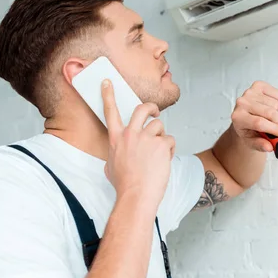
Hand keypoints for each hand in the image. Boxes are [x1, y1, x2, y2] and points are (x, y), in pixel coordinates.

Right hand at [101, 79, 175, 208]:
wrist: (136, 196)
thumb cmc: (124, 185)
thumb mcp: (110, 166)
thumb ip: (115, 154)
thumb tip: (118, 154)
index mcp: (116, 139)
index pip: (110, 112)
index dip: (108, 94)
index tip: (107, 82)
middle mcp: (130, 134)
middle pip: (142, 109)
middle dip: (151, 107)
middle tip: (155, 112)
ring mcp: (146, 138)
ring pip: (159, 127)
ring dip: (162, 138)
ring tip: (159, 154)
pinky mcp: (161, 144)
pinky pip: (170, 140)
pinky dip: (170, 150)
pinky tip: (165, 161)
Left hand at [231, 81, 277, 151]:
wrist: (244, 117)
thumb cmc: (247, 129)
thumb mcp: (251, 142)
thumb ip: (260, 145)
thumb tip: (270, 147)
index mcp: (238, 117)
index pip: (259, 123)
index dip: (274, 129)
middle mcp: (242, 103)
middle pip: (269, 113)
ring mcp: (250, 92)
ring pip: (275, 104)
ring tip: (271, 118)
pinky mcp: (258, 85)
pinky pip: (277, 95)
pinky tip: (271, 108)